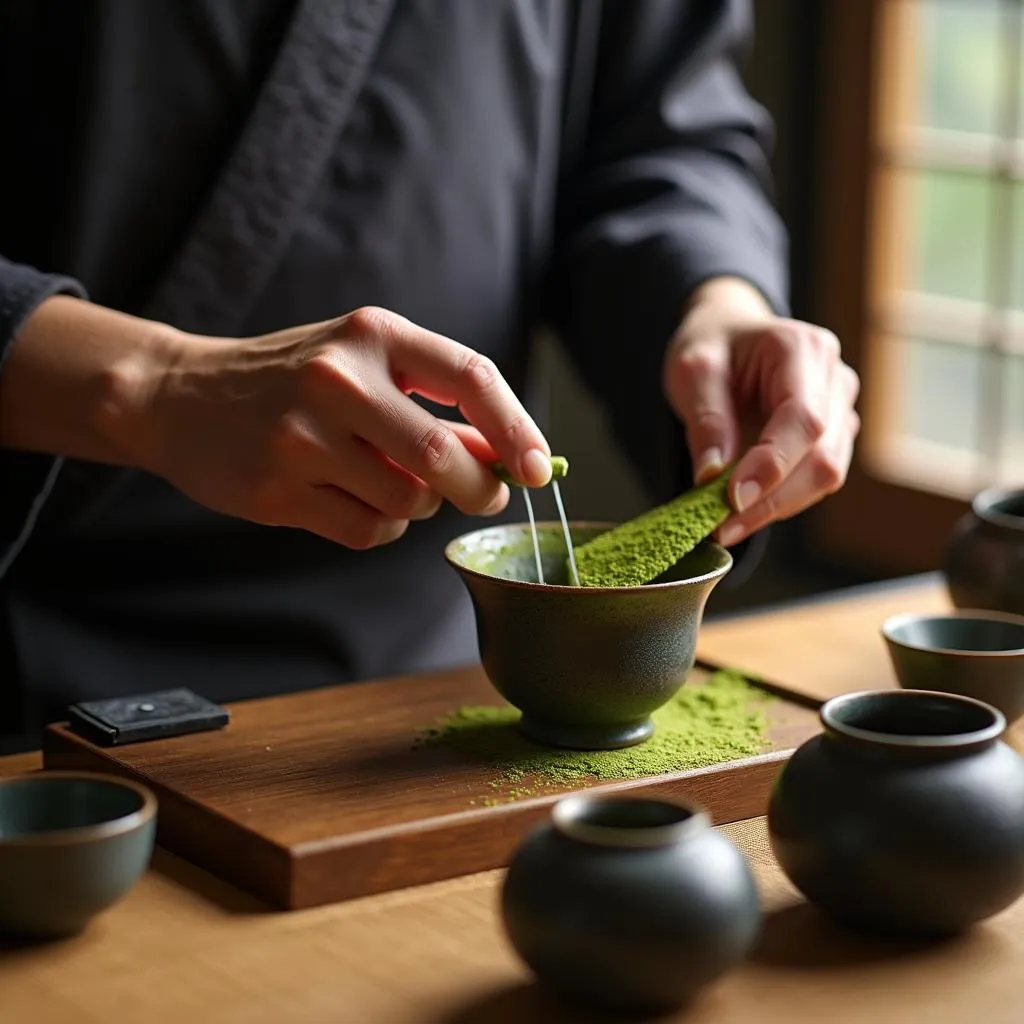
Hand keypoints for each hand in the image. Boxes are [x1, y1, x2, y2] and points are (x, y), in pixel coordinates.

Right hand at [138, 306, 551, 548]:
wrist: (180, 396)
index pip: (472, 376)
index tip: (537, 468)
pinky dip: (380, 527)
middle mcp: (338, 379)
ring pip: (409, 502)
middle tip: (484, 496)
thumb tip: (511, 458)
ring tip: (390, 485)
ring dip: (419, 507)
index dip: (516, 429)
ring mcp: (302, 436)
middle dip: (479, 489)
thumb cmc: (294, 381)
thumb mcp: (364, 366)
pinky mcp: (277, 489)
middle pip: (443, 457)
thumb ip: (437, 405)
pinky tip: (350, 499)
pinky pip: (369, 531)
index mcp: (373, 335)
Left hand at [663, 278, 859, 546]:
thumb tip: (712, 476)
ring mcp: (840, 411)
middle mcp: (835, 380)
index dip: (773, 464)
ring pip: (826, 476)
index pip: (803, 418)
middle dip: (773, 499)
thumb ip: (705, 419)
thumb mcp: (693, 371)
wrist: (730, 337)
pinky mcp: (833, 439)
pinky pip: (815, 481)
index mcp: (803, 349)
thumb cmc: (714, 347)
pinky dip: (779, 502)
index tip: (733, 499)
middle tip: (721, 527)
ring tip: (726, 527)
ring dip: (776, 508)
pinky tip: (742, 514)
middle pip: (823, 456)